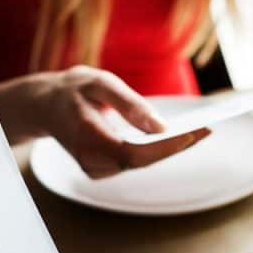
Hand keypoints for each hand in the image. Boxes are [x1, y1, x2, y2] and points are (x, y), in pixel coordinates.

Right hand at [33, 65, 210, 178]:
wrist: (44, 106)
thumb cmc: (73, 90)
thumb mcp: (98, 83)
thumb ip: (128, 104)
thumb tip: (160, 126)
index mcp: (86, 138)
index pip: (133, 153)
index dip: (165, 147)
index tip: (194, 133)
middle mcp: (90, 161)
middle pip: (142, 161)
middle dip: (176, 146)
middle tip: (208, 129)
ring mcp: (94, 170)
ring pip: (142, 163)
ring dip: (171, 149)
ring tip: (201, 131)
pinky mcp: (102, 170)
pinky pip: (136, 162)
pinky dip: (158, 150)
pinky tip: (178, 137)